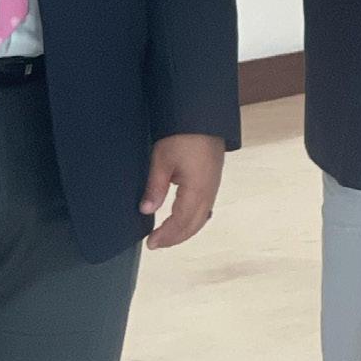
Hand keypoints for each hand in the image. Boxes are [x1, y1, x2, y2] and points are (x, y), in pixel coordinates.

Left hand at [140, 133, 224, 249]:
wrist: (203, 116)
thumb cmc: (182, 136)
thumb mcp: (162, 160)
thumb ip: (155, 188)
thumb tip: (147, 210)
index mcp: (197, 189)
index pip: (181, 222)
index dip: (166, 236)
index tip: (150, 243)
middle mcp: (209, 192)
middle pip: (194, 224)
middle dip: (175, 238)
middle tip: (156, 244)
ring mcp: (213, 186)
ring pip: (202, 218)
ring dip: (185, 230)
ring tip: (167, 235)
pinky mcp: (213, 180)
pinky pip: (206, 208)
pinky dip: (194, 220)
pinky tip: (184, 219)